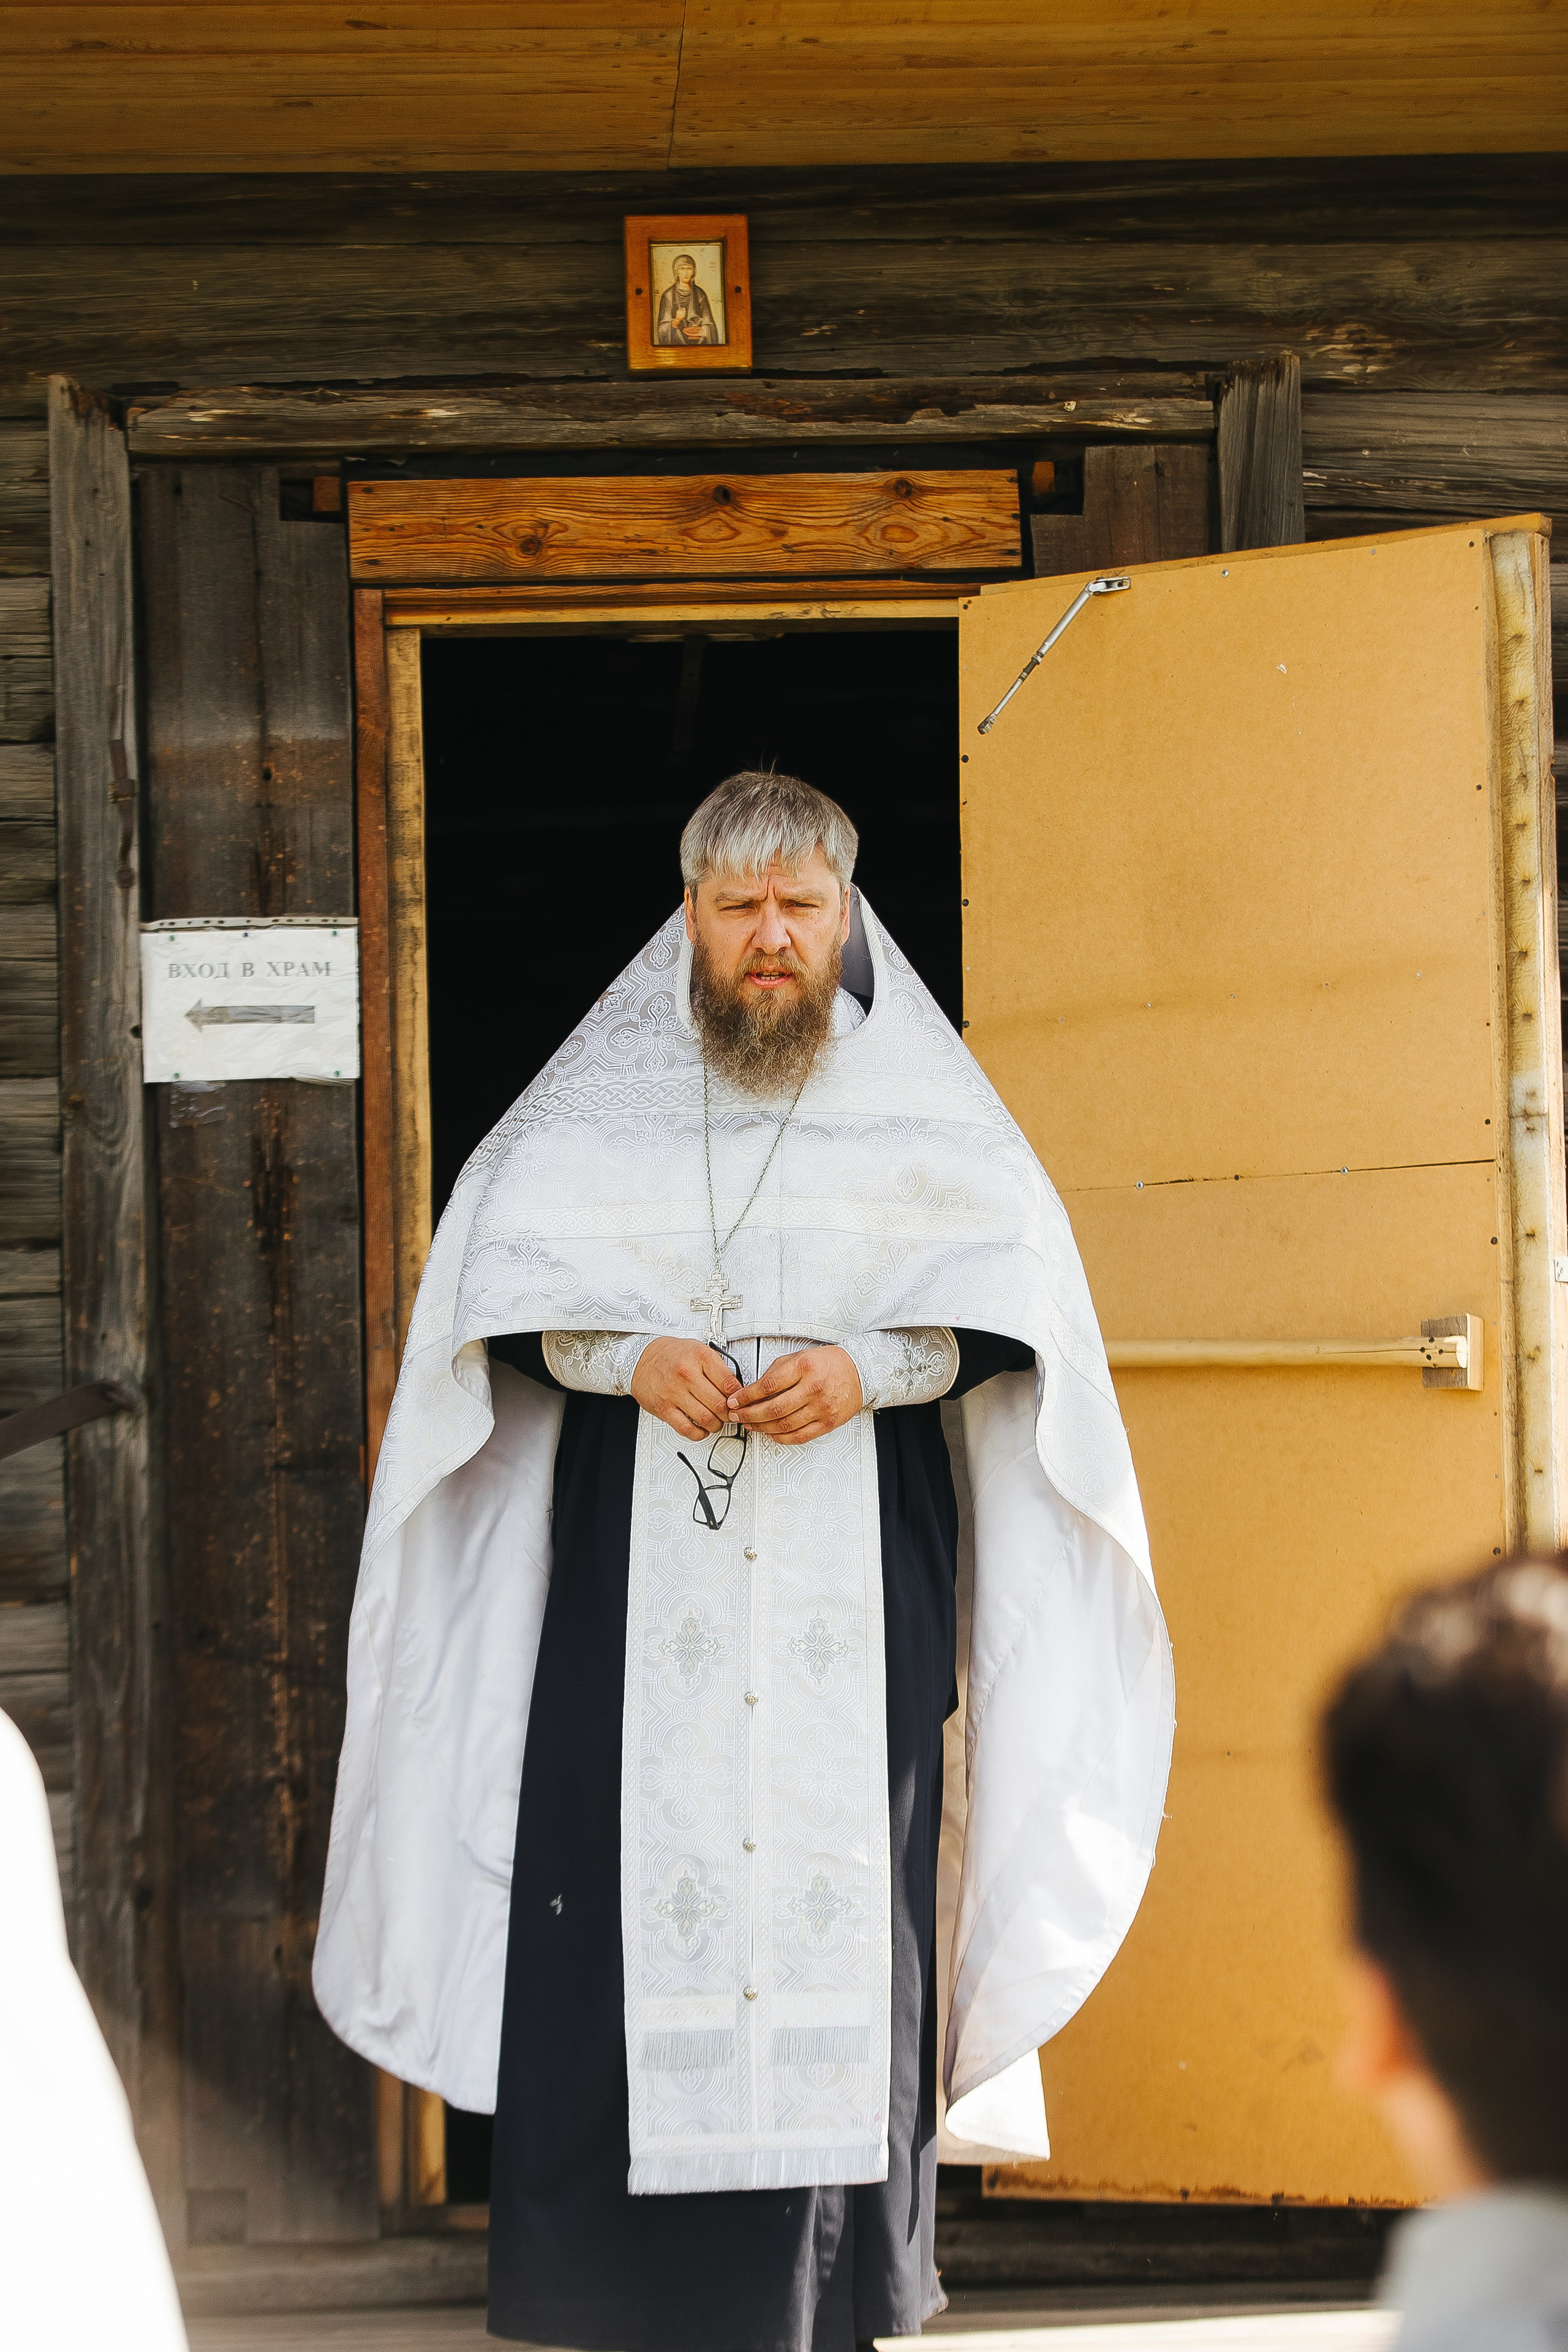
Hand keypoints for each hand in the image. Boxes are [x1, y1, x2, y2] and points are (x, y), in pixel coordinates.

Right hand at [631, 1336, 741, 1440]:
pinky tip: (702, 1429)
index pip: (729, 1383)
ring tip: (716, 1421)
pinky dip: (699, 1433)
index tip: (739, 1401)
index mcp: (700, 1357)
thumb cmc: (670, 1354)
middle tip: (730, 1414)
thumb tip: (736, 1387)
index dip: (739, 1397)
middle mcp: (687, 1374)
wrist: (640, 1358)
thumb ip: (717, 1367)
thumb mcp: (698, 1349)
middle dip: (729, 1414)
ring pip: (706, 1419)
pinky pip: (687, 1429)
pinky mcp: (664, 1408)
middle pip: (720, 1404)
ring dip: (716, 1425)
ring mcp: (675, 1393)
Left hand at [729, 1345, 863, 1445]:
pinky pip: (799, 1437)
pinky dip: (780, 1438)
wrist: (859, 1372)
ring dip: (761, 1428)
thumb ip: (776, 1372)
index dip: (746, 1396)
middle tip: (736, 1415)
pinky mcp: (827, 1423)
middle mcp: (814, 1389)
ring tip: (749, 1424)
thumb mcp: (799, 1357)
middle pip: (774, 1409)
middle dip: (749, 1414)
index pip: (768, 1386)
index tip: (735, 1400)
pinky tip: (769, 1433)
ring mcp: (822, 1408)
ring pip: (784, 1425)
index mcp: (804, 1368)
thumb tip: (753, 1390)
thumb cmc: (828, 1363)